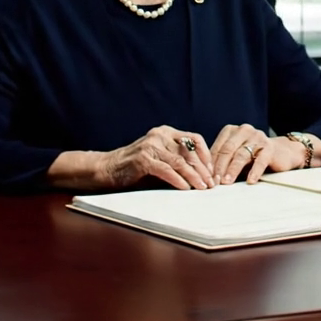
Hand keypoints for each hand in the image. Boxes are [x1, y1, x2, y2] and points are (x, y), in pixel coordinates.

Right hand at [56, 127, 214, 191]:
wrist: (107, 169)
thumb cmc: (136, 168)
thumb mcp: (160, 160)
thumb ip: (178, 162)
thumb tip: (203, 176)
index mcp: (166, 132)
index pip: (194, 138)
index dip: (206, 154)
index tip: (213, 170)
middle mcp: (159, 135)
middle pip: (189, 151)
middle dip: (203, 169)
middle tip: (212, 183)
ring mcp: (151, 145)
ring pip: (180, 161)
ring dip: (194, 176)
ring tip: (202, 188)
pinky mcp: (143, 159)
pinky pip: (166, 170)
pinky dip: (178, 180)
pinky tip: (186, 188)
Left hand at [209, 123, 320, 184]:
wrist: (282, 153)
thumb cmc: (253, 156)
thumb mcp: (236, 155)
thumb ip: (222, 161)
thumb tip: (205, 176)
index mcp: (231, 131)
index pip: (218, 147)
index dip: (210, 163)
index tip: (205, 178)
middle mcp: (244, 130)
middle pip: (227, 150)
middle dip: (219, 167)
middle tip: (214, 182)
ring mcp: (258, 137)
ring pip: (241, 154)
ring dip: (233, 170)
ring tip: (227, 182)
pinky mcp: (270, 147)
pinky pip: (260, 160)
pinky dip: (254, 171)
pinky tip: (250, 181)